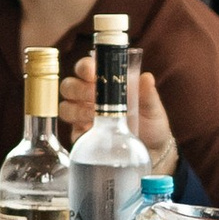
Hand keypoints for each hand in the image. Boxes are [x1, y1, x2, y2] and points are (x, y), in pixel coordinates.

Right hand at [56, 53, 177, 175]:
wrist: (152, 152)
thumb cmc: (151, 124)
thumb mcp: (153, 108)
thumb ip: (148, 94)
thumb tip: (146, 78)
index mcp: (103, 83)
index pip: (85, 67)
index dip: (84, 67)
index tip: (92, 71)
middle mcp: (88, 98)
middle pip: (69, 86)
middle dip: (79, 89)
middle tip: (94, 96)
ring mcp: (82, 117)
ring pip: (65, 107)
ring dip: (77, 109)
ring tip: (95, 115)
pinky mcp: (82, 137)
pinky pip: (71, 131)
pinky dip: (79, 129)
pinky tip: (92, 130)